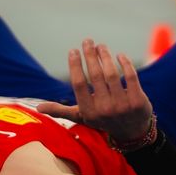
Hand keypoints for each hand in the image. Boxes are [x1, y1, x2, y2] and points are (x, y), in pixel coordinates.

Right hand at [35, 38, 154, 146]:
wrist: (132, 133)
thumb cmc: (102, 120)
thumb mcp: (82, 117)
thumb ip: (61, 111)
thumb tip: (37, 108)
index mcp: (88, 112)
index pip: (79, 84)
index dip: (75, 65)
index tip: (73, 50)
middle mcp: (105, 109)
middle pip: (96, 75)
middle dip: (90, 55)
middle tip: (88, 41)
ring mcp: (123, 106)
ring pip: (112, 74)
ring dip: (106, 56)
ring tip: (101, 46)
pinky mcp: (138, 101)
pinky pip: (130, 77)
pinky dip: (125, 63)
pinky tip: (119, 55)